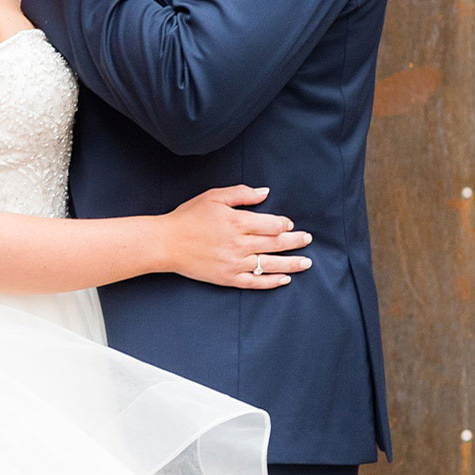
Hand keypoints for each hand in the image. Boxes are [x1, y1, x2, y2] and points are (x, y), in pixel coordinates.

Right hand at [162, 187, 312, 289]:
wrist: (166, 243)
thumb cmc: (188, 217)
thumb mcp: (214, 197)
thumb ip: (242, 194)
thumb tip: (265, 193)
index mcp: (238, 222)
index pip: (271, 224)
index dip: (284, 224)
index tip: (290, 224)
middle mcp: (240, 243)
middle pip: (275, 243)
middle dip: (295, 242)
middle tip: (308, 240)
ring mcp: (235, 263)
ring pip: (270, 264)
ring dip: (291, 263)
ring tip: (307, 263)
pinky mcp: (228, 277)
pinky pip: (255, 282)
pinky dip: (272, 281)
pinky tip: (285, 279)